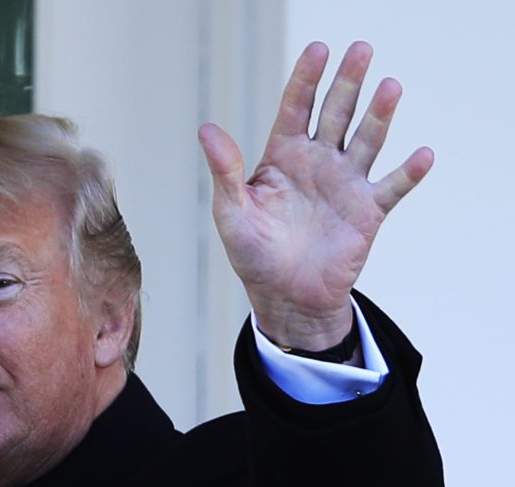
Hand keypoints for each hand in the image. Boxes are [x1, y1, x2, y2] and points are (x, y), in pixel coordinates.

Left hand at [198, 41, 432, 349]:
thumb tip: (207, 130)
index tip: (319, 49)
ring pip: (367, 140)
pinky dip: (408, 172)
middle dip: (348, 82)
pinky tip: (422, 154)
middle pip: (336, 112)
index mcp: (283, 155)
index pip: (296, 107)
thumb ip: (225, 170)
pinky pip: (392, 187)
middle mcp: (318, 161)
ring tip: (390, 86)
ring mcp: (345, 183)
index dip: (306, 78)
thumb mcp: (231, 211)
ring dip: (379, 114)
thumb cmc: (253, 252)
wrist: (284, 295)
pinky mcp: (368, 211)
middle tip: (361, 49)